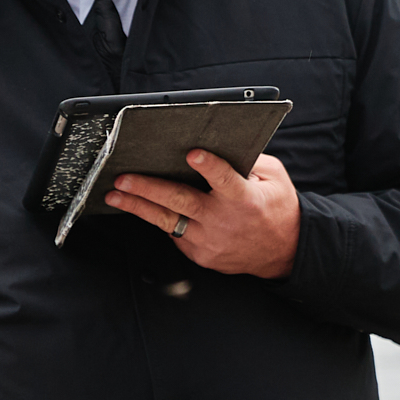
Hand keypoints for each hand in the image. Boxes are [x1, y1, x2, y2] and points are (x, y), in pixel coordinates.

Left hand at [106, 151, 301, 278]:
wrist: (284, 252)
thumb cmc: (277, 209)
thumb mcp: (274, 177)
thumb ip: (248, 161)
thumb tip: (220, 145)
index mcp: (244, 198)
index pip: (224, 179)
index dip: (209, 166)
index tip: (193, 153)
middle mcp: (223, 221)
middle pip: (180, 201)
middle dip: (148, 188)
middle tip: (124, 179)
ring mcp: (210, 241)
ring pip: (167, 221)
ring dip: (139, 206)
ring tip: (116, 195)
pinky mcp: (201, 255)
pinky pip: (175, 235)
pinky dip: (160, 219)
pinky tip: (143, 208)